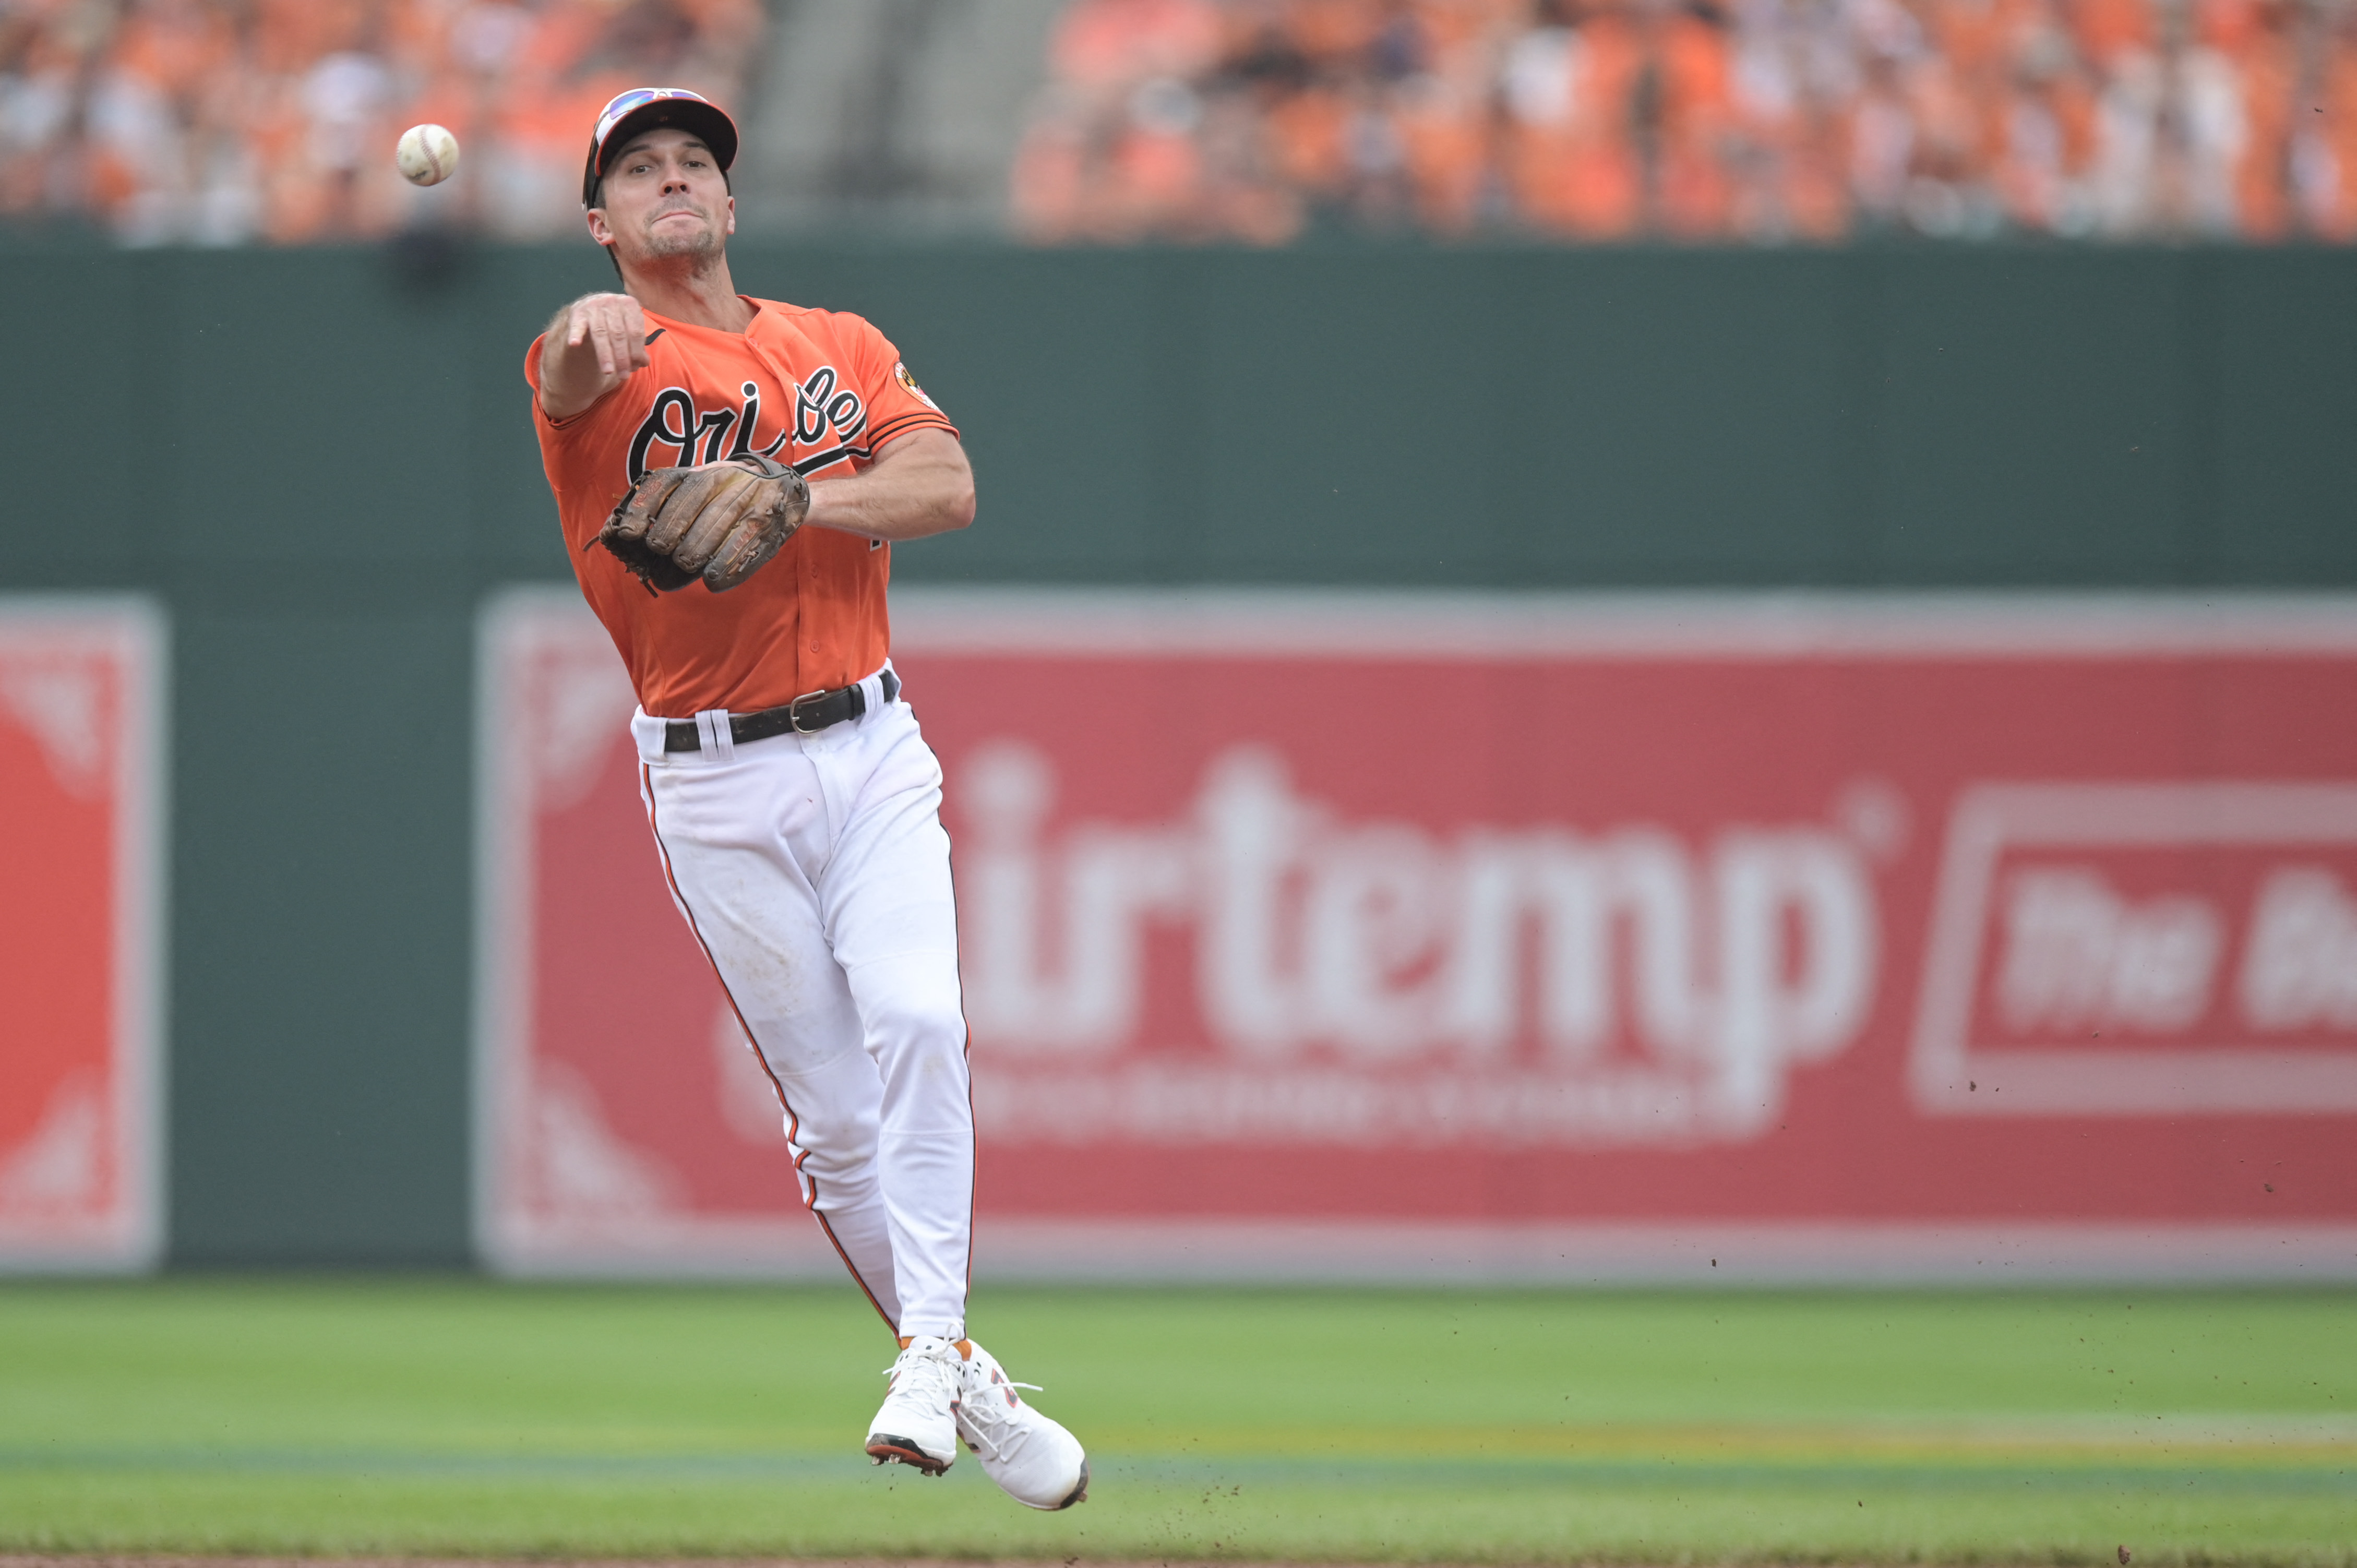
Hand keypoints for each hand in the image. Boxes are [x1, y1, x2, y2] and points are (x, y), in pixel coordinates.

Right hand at [537, 291, 649, 419]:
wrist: (590, 314)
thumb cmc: (615, 326)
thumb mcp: (628, 334)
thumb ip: (637, 348)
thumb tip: (643, 362)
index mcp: (629, 304)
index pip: (635, 332)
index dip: (636, 352)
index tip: (635, 368)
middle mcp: (612, 300)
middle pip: (619, 334)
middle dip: (622, 357)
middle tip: (624, 375)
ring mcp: (593, 304)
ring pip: (601, 333)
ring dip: (605, 355)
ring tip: (608, 371)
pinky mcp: (577, 311)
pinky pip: (577, 325)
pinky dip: (576, 334)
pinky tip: (574, 344)